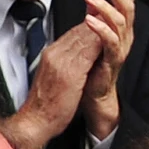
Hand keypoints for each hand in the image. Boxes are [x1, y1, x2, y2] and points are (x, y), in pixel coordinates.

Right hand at [7, 24, 102, 148]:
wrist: (36, 120)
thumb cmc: (46, 106)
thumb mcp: (53, 78)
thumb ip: (62, 66)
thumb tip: (74, 61)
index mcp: (49, 56)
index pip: (71, 34)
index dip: (87, 30)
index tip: (99, 29)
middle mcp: (54, 55)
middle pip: (77, 33)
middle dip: (95, 28)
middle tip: (109, 27)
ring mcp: (61, 62)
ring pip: (83, 39)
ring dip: (99, 34)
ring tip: (112, 33)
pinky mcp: (71, 73)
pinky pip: (88, 54)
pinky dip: (98, 47)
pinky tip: (108, 46)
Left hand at [81, 0, 134, 139]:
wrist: (92, 93)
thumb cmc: (93, 64)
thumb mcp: (93, 35)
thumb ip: (96, 16)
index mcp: (121, 27)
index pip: (125, 1)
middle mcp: (125, 36)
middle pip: (127, 6)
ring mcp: (120, 48)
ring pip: (120, 22)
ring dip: (104, 7)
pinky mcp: (113, 61)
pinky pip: (111, 42)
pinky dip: (101, 28)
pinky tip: (89, 20)